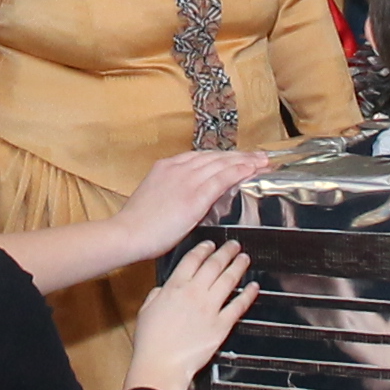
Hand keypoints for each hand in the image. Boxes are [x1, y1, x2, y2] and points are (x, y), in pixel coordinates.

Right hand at [106, 149, 270, 264]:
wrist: (127, 234)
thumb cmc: (138, 224)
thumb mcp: (154, 197)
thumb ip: (172, 192)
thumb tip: (186, 197)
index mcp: (166, 166)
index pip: (202, 157)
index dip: (223, 157)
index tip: (238, 158)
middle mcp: (177, 168)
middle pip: (215, 156)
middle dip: (238, 156)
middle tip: (258, 157)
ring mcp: (186, 180)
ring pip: (222, 164)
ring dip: (245, 161)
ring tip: (262, 162)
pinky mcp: (194, 196)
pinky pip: (222, 178)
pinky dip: (238, 171)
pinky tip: (251, 170)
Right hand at [122, 237, 256, 389]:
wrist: (161, 364)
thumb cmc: (151, 342)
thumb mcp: (146, 310)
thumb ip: (158, 294)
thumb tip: (164, 289)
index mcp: (174, 288)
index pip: (192, 260)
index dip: (203, 249)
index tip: (210, 244)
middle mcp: (193, 293)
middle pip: (214, 265)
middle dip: (226, 252)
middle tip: (233, 245)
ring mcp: (209, 308)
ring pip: (228, 280)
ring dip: (238, 266)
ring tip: (244, 258)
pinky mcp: (221, 325)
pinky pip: (238, 305)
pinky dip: (248, 294)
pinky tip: (254, 287)